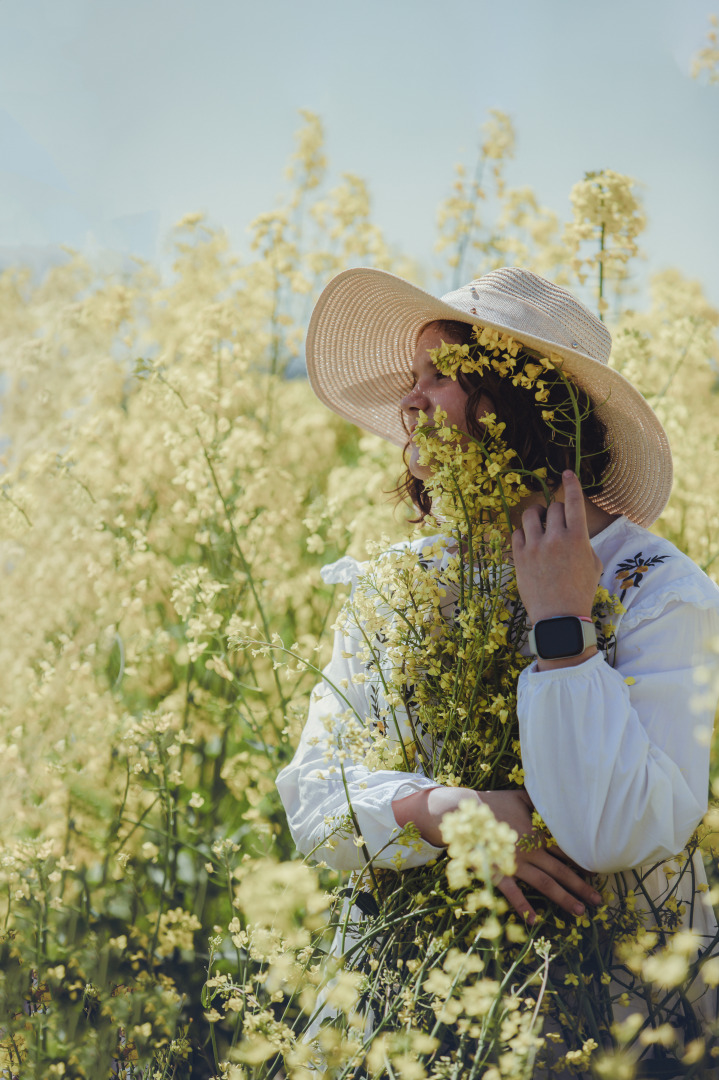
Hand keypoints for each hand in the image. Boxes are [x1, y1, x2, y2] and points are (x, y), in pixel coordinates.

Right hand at [392, 786, 601, 922]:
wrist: (462, 814)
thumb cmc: (492, 804)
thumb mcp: (518, 797)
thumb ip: (539, 800)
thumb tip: (558, 797)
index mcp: (536, 833)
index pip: (565, 850)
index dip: (582, 861)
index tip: (597, 872)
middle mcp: (530, 851)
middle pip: (560, 871)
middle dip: (580, 886)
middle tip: (597, 900)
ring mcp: (514, 864)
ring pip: (545, 883)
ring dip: (563, 898)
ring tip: (579, 911)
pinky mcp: (497, 873)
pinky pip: (512, 893)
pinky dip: (523, 906)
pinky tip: (534, 920)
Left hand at [512, 471, 601, 668]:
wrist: (559, 617)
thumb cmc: (580, 592)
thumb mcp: (593, 565)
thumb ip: (583, 544)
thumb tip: (573, 533)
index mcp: (578, 538)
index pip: (574, 502)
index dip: (571, 484)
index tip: (567, 473)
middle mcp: (555, 538)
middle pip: (554, 507)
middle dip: (557, 511)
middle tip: (557, 522)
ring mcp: (535, 547)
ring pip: (531, 515)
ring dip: (537, 515)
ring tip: (540, 525)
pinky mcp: (519, 557)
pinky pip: (517, 533)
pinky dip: (523, 534)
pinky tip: (529, 542)